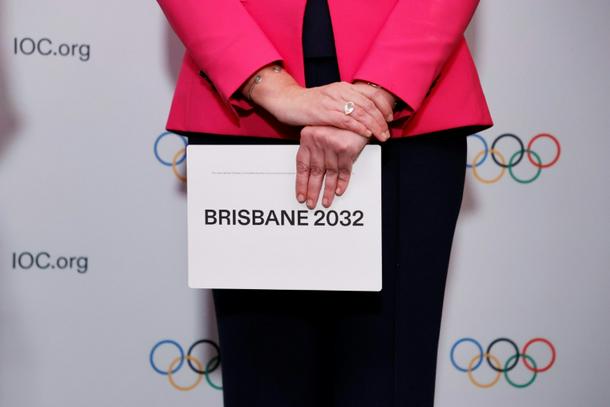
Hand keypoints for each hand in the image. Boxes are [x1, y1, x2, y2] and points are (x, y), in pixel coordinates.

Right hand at [246, 66, 391, 141]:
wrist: (288, 101)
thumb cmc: (309, 103)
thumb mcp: (331, 98)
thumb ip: (346, 103)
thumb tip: (363, 113)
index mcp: (344, 87)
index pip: (371, 94)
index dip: (383, 106)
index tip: (389, 118)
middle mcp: (340, 91)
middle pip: (369, 105)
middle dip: (381, 120)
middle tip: (387, 132)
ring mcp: (333, 101)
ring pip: (361, 113)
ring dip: (374, 126)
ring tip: (381, 136)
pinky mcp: (324, 113)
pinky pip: (346, 121)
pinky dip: (359, 127)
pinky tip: (366, 134)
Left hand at [295, 125, 368, 208]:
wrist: (356, 110)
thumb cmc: (338, 121)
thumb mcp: (320, 129)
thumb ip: (314, 146)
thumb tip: (310, 169)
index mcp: (308, 137)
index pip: (302, 165)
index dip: (301, 182)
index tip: (300, 194)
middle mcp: (318, 142)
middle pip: (314, 172)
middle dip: (312, 191)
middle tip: (311, 203)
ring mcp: (332, 145)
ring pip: (329, 174)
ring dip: (328, 191)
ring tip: (325, 202)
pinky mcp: (347, 149)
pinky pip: (344, 170)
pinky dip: (342, 182)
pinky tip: (339, 191)